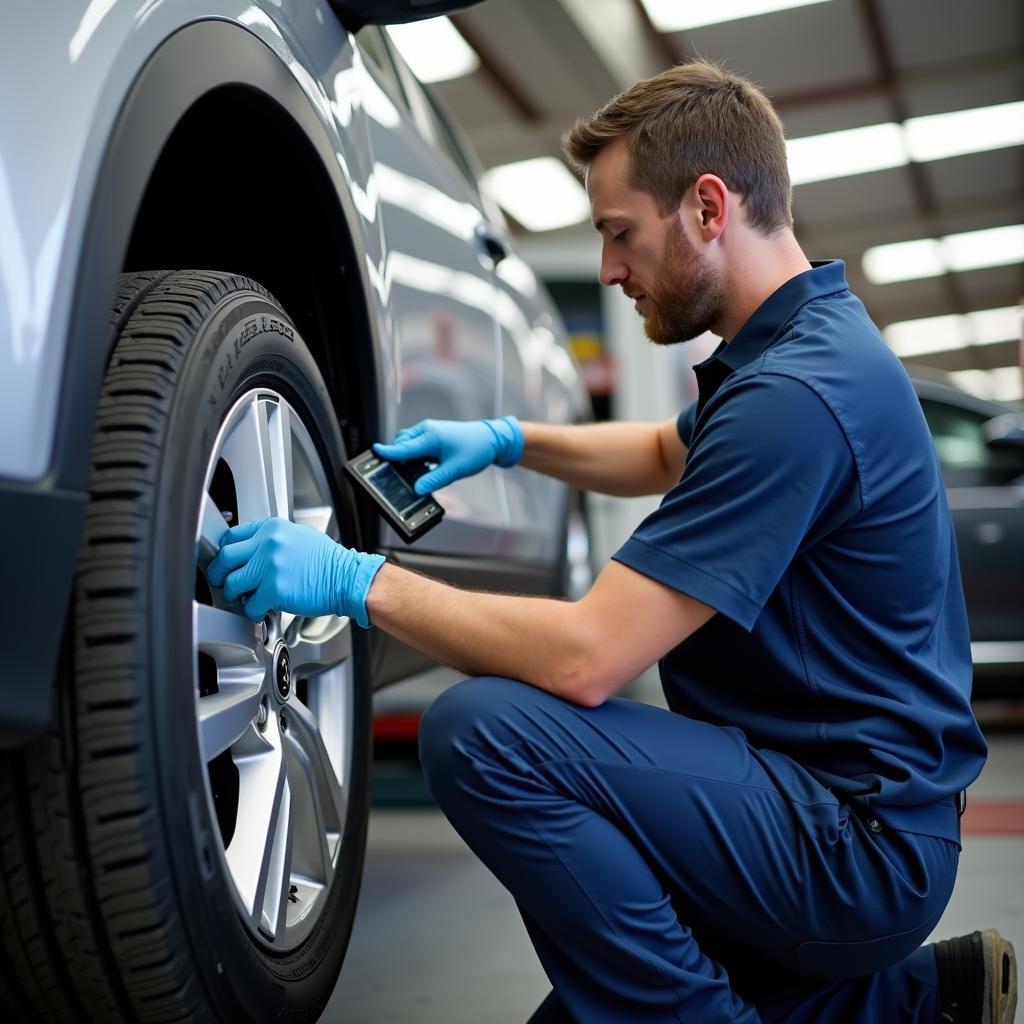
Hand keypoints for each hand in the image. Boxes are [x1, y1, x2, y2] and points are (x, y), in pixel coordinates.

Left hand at [205, 517, 385, 626]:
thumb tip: (253, 550)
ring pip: (232, 583)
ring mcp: (270, 567)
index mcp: (272, 528)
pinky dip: (252, 611)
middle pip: (225, 558)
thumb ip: (273, 540)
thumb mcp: (299, 536)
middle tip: (226, 583)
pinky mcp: (275, 590)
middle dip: (221, 574)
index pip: (231, 537)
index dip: (225, 554)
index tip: (226, 563)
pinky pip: (249, 605)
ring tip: (246, 598)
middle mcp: (269, 543)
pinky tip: (262, 608)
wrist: (347, 578)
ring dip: (235, 595)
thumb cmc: (328, 562)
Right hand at [373, 416, 522, 493]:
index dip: (387, 452)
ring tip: (416, 475)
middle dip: (397, 459)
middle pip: (402, 445)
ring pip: (409, 446)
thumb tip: (417, 490)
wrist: (493, 439)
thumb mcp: (455, 469)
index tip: (374, 453)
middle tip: (397, 477)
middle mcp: (427, 431)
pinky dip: (416, 458)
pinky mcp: (434, 438)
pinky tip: (423, 470)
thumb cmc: (477, 449)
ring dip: (408, 460)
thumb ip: (434, 480)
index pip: (403, 446)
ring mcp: (430, 433)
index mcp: (430, 437)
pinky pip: (417, 447)